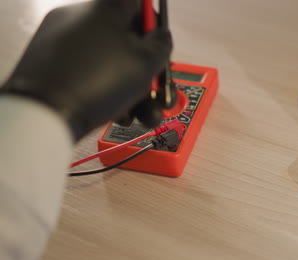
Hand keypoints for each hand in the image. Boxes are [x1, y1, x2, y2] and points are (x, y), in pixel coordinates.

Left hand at [1, 0, 171, 140]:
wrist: (44, 112)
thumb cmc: (103, 79)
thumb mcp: (145, 63)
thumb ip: (161, 45)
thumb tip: (160, 36)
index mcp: (106, 8)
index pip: (139, 5)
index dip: (154, 26)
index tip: (161, 50)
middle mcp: (82, 17)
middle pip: (125, 39)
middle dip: (149, 72)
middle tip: (161, 97)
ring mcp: (62, 40)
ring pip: (109, 62)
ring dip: (135, 91)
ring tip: (147, 117)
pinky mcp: (49, 64)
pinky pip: (88, 72)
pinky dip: (107, 91)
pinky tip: (120, 116)